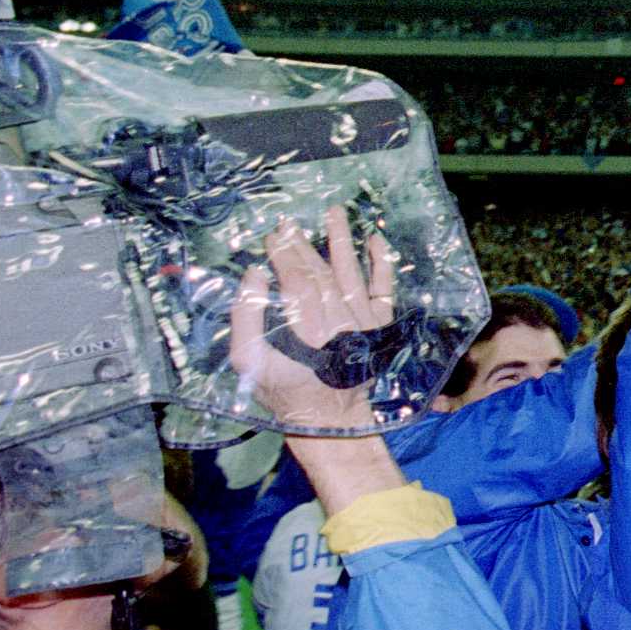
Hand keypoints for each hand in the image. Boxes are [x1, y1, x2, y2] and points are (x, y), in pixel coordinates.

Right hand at [230, 208, 395, 430]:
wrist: (328, 417)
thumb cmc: (282, 389)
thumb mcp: (248, 363)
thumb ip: (245, 319)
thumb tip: (254, 275)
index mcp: (306, 334)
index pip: (297, 284)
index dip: (285, 257)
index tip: (273, 237)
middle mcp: (339, 326)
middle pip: (322, 275)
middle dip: (305, 246)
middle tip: (290, 223)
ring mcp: (364, 325)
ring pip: (353, 275)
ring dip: (344, 241)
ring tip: (335, 212)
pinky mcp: (381, 328)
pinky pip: (385, 291)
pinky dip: (383, 265)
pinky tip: (376, 240)